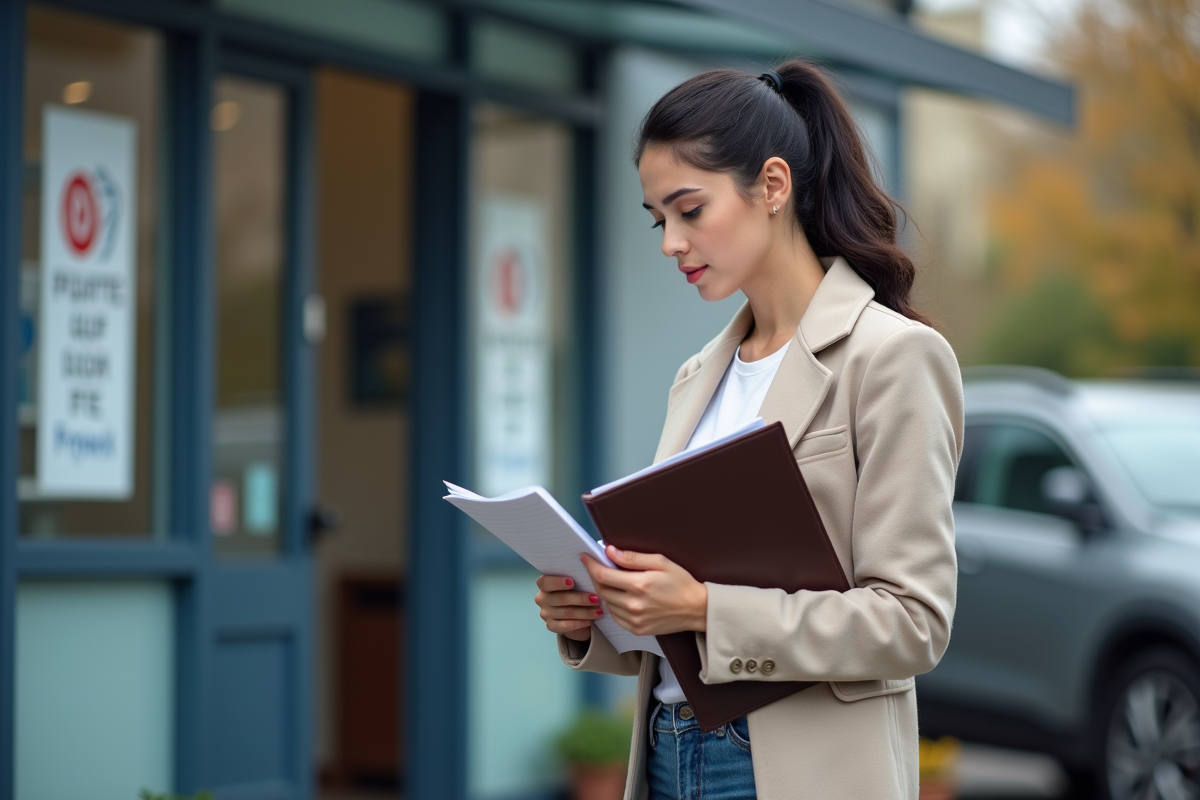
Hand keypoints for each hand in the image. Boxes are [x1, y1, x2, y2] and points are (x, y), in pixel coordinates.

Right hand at [535, 574, 602, 641]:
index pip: (545, 582)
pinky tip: (590, 621)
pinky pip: (565, 626)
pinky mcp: (551, 626)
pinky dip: (579, 623)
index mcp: (544, 584)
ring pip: (566, 612)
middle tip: (596, 599)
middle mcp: (542, 598)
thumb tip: (590, 573)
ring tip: (599, 611)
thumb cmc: (577, 592)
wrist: (576, 613)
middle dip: (580, 599)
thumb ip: (577, 578)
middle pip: (561, 598)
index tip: (572, 582)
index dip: (558, 582)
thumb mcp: (576, 583)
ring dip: (585, 612)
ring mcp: (545, 614)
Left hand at [582, 545, 707, 636]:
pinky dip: (612, 605)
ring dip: (603, 591)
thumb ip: (632, 557)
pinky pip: (615, 616)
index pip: (603, 575)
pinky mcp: (637, 629)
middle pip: (601, 590)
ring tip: (610, 580)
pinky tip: (619, 596)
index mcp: (639, 585)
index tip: (585, 557)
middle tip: (596, 566)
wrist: (697, 609)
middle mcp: (634, 605)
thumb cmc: (681, 582)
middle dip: (595, 576)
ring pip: (606, 604)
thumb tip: (610, 552)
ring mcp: (634, 620)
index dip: (591, 565)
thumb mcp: (660, 562)